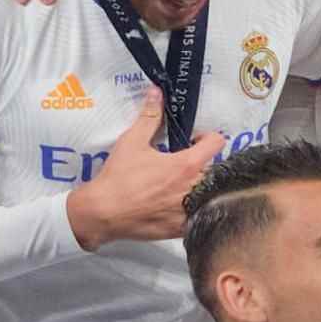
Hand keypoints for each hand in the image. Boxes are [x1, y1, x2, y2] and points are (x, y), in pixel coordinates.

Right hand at [67, 123, 216, 248]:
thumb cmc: (118, 177)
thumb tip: (156, 92)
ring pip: (207, 195)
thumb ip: (149, 116)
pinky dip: (190, 209)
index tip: (193, 141)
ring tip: (176, 185)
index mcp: (187, 165)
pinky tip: (172, 204)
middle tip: (181, 163)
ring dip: (198, 187)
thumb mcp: (132, 142)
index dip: (207, 138)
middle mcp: (194, 189)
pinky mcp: (181, 229)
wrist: (103, 213)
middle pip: (214, 170)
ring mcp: (189, 211)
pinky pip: (196, 216)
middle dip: (201, 164)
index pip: (217, 143)